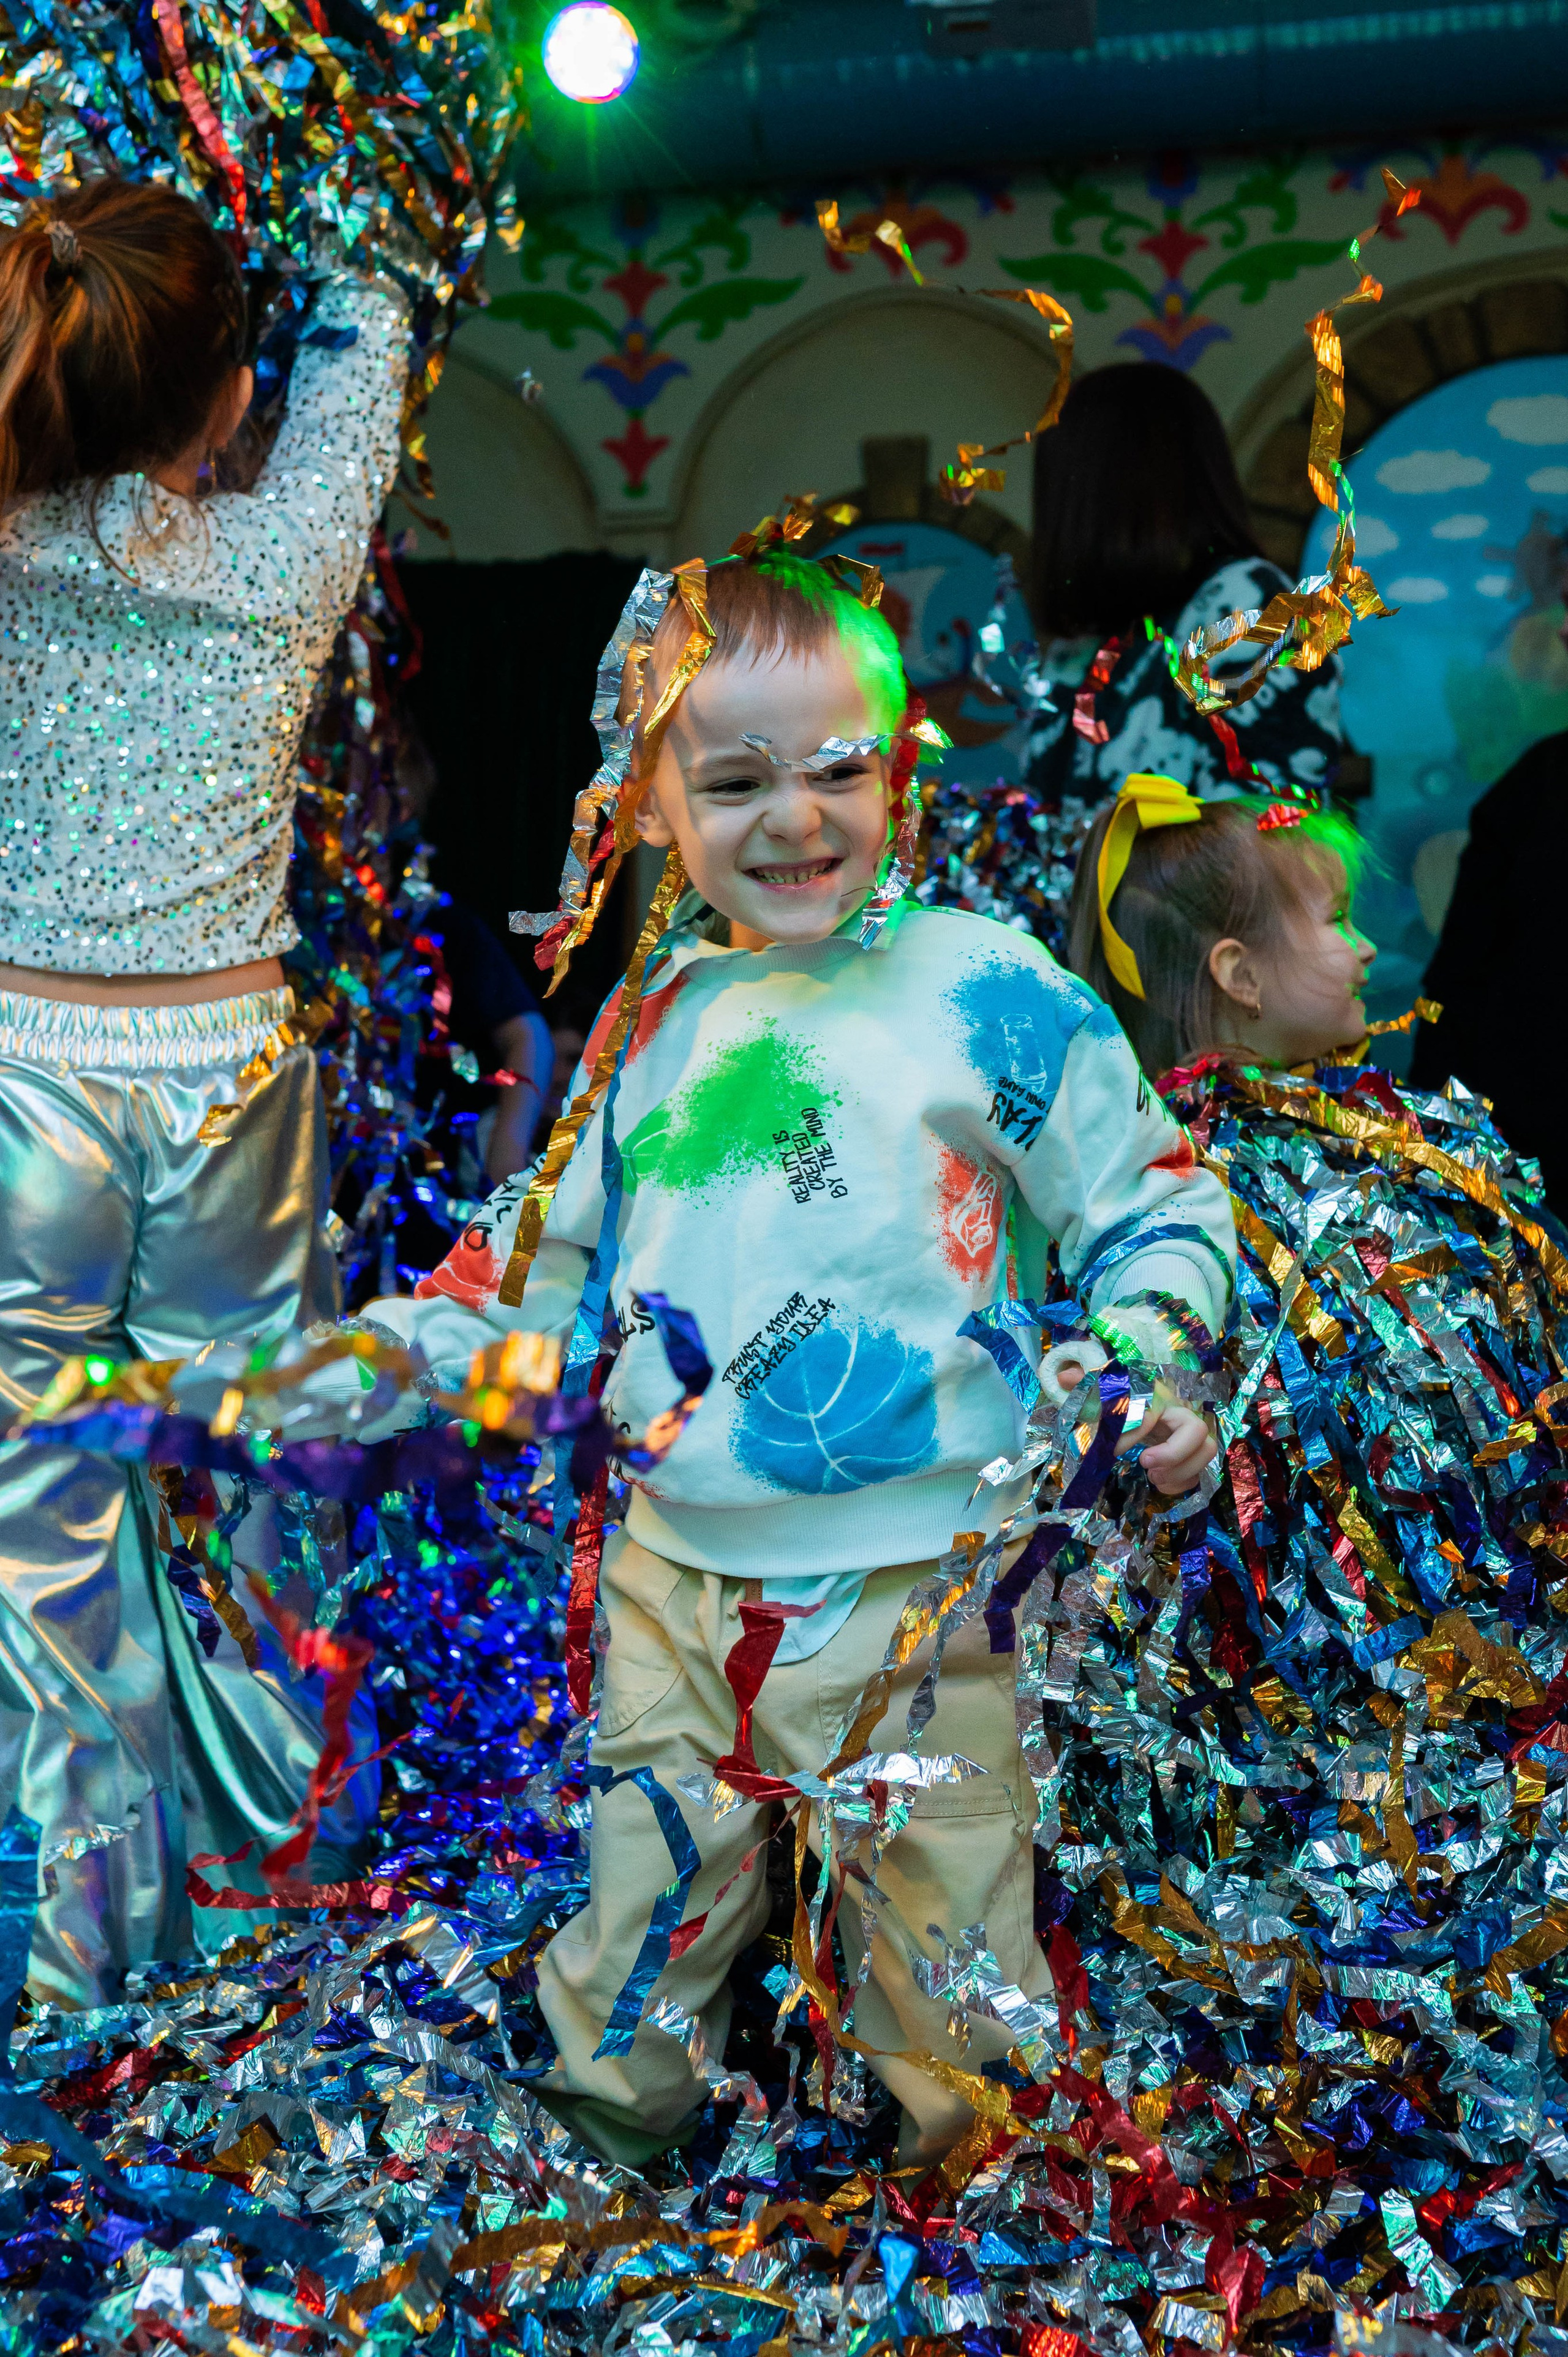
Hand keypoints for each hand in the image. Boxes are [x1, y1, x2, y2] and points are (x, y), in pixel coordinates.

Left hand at [1054, 1364, 1216, 1496]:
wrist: (1139, 1409)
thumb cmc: (1119, 1402)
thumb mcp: (1101, 1393)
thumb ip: (1086, 1385)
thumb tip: (1065, 1376)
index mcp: (1157, 1396)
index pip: (1152, 1413)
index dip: (1132, 1433)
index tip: (1111, 1450)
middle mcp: (1180, 1413)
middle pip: (1196, 1430)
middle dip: (1172, 1453)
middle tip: (1144, 1464)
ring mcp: (1191, 1434)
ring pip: (1206, 1451)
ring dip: (1180, 1471)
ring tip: (1153, 1477)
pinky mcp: (1194, 1454)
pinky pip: (1201, 1471)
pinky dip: (1182, 1483)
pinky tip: (1160, 1484)